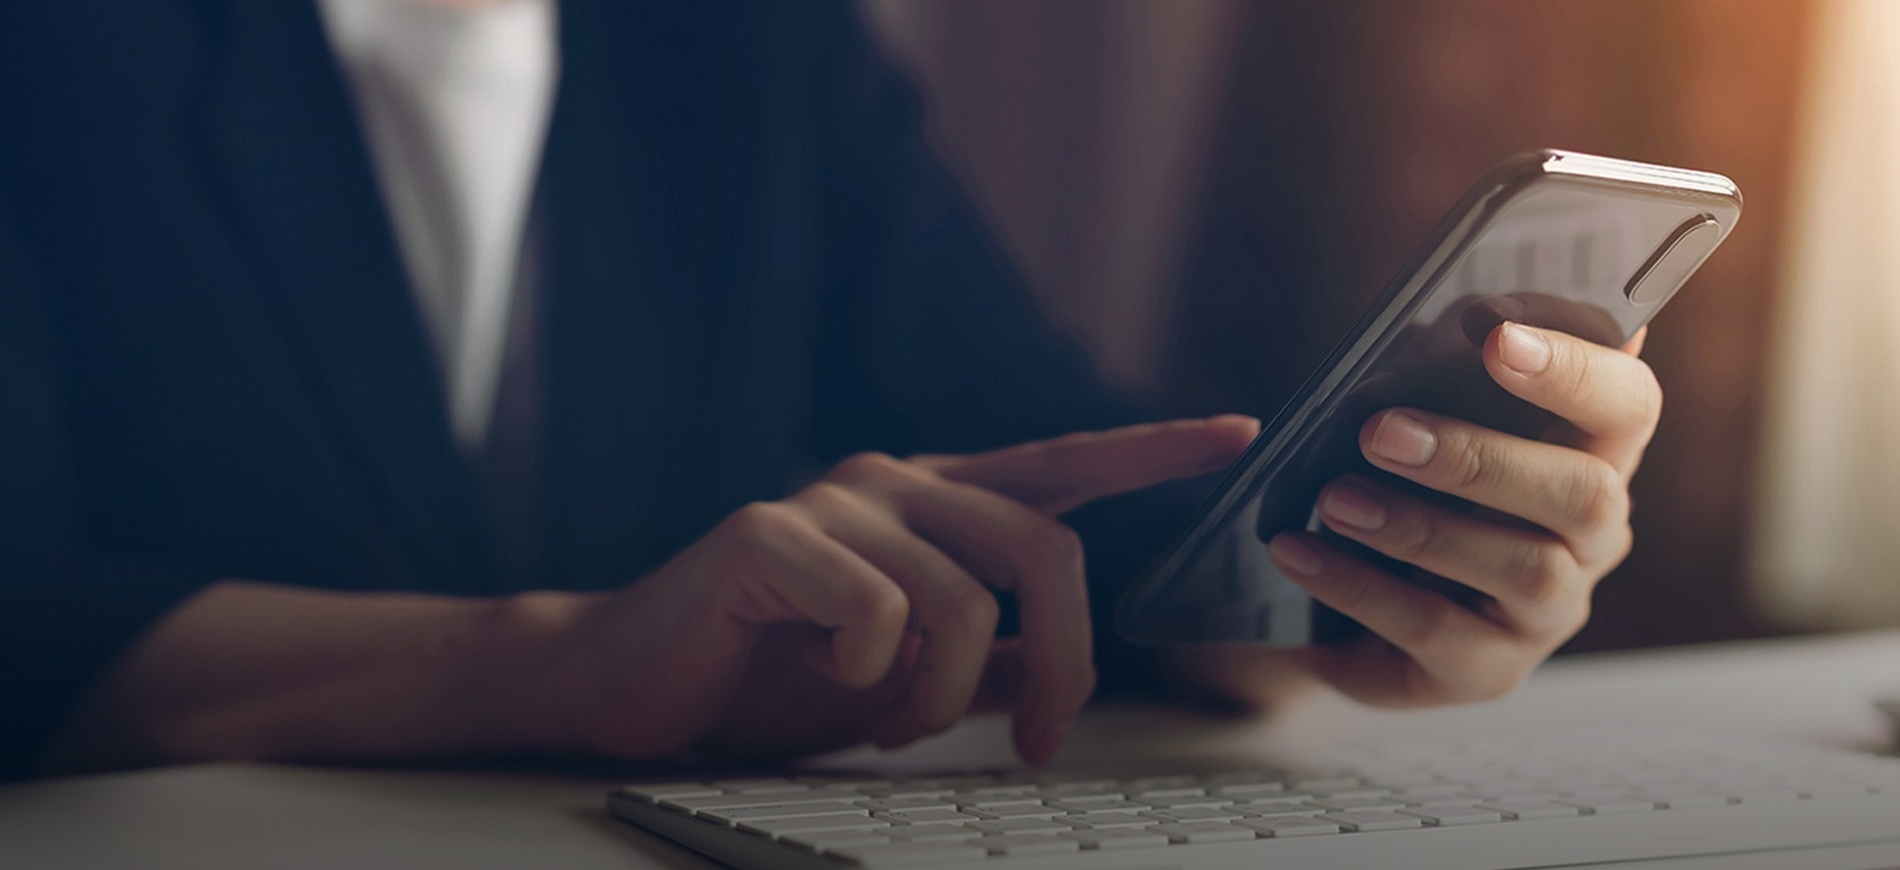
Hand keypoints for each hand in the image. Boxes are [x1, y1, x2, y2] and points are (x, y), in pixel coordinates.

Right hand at [528, 417, 1256, 764]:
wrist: (638, 684)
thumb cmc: (772, 675)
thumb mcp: (902, 677)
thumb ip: (981, 658)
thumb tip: (1053, 668)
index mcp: (935, 505)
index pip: (1062, 465)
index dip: (1152, 449)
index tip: (1238, 434)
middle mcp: (895, 481)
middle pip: (1044, 547)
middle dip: (1065, 658)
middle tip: (1035, 739)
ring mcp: (833, 499)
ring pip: (962, 596)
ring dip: (943, 692)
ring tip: (894, 720)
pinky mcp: (770, 533)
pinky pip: (876, 608)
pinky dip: (869, 674)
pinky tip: (824, 674)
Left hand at [1181, 323, 1658, 708]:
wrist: (1336, 602)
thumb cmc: (1396, 483)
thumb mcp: (1413, 417)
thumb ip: (1434, 370)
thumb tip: (1435, 323)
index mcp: (1590, 453)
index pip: (1627, 404)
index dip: (1576, 370)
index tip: (1498, 337)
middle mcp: (1592, 535)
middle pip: (1582, 492)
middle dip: (1478, 457)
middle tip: (1379, 431)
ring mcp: (1550, 610)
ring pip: (1521, 567)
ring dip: (1418, 526)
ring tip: (1334, 499)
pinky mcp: (1490, 669)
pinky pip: (1437, 630)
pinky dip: (1359, 586)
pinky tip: (1299, 551)